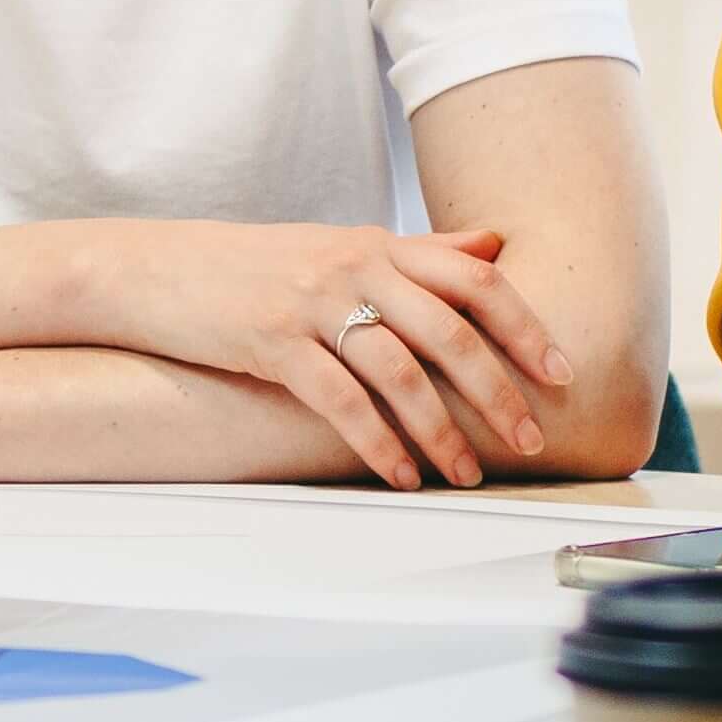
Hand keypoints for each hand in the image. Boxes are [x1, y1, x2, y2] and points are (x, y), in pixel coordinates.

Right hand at [67, 219, 570, 487]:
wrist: (159, 268)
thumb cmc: (257, 266)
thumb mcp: (343, 245)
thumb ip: (421, 252)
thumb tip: (493, 245)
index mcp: (380, 245)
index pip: (475, 280)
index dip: (526, 327)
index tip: (562, 373)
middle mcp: (356, 267)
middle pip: (450, 332)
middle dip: (498, 393)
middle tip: (528, 440)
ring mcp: (314, 303)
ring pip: (400, 373)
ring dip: (441, 433)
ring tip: (465, 475)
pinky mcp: (273, 342)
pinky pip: (340, 401)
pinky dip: (377, 444)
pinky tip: (399, 476)